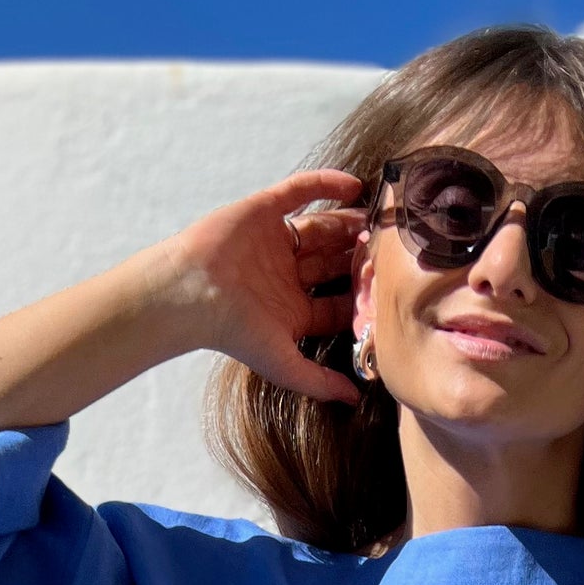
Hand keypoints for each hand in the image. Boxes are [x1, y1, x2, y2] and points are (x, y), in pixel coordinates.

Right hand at [163, 168, 366, 405]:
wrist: (194, 293)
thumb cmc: (235, 333)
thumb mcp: (285, 365)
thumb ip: (321, 382)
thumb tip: (356, 400)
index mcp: (294, 311)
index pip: (338, 304)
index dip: (363, 297)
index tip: (388, 290)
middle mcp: (287, 276)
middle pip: (334, 263)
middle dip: (360, 258)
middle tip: (389, 249)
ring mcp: (276, 243)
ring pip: (323, 228)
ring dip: (350, 223)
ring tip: (379, 218)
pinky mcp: (264, 211)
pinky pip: (299, 191)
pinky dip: (326, 184)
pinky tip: (354, 185)